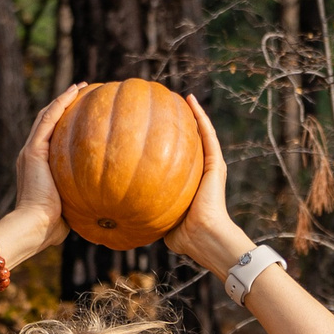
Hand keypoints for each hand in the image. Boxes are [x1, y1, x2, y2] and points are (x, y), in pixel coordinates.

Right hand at [0, 84, 88, 262]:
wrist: (35, 226)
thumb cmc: (53, 226)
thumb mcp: (72, 209)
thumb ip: (84, 201)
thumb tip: (109, 212)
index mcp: (39, 168)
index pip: (53, 139)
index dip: (67, 125)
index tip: (84, 115)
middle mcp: (32, 155)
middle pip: (49, 123)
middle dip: (65, 107)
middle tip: (84, 94)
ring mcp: (31, 151)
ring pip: (47, 116)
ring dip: (64, 99)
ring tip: (81, 87)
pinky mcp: (33, 150)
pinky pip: (48, 120)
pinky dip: (61, 103)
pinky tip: (75, 91)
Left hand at [163, 95, 251, 277]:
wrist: (203, 237)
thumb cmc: (182, 236)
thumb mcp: (158, 219)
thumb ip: (145, 209)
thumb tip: (117, 214)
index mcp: (186, 182)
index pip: (174, 157)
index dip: (163, 142)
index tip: (148, 127)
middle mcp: (199, 171)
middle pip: (187, 141)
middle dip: (176, 123)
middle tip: (161, 104)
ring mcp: (210, 166)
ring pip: (199, 132)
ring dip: (191, 113)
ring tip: (179, 95)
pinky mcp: (215, 163)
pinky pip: (208, 134)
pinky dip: (200, 116)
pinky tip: (190, 100)